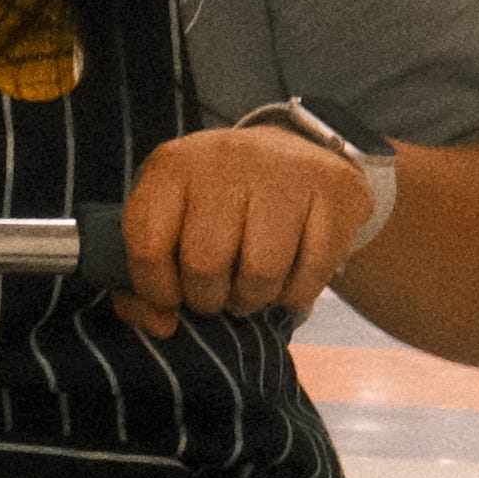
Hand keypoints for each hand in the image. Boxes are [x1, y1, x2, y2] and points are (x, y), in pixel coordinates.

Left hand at [114, 119, 378, 336]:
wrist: (294, 153)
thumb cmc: (217, 205)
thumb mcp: (168, 225)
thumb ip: (143, 285)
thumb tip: (162, 324)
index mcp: (171, 166)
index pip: (147, 248)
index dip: (158, 289)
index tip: (173, 294)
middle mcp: (225, 159)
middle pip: (206, 264)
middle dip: (209, 298)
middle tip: (218, 293)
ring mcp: (284, 170)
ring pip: (261, 272)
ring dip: (254, 299)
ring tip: (250, 288)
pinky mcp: (334, 189)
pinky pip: (312, 271)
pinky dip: (296, 293)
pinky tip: (288, 278)